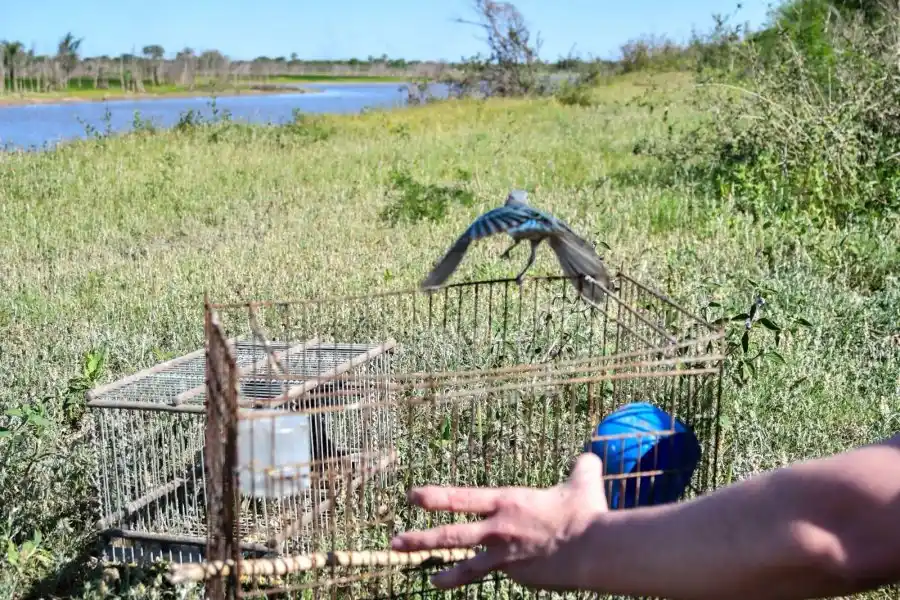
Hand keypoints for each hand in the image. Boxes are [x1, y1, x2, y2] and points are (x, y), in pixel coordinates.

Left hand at [390, 453, 608, 590]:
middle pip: (450, 535)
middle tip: (396, 542)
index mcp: (507, 502)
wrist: (592, 551)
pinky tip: (503, 578)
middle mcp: (498, 530)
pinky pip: (501, 577)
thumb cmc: (586, 515)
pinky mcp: (518, 577)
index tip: (412, 497)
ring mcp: (505, 557)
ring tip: (431, 581)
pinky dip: (496, 577)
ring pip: (467, 567)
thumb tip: (590, 456)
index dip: (434, 497)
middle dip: (420, 539)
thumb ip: (582, 468)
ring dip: (446, 574)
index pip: (460, 498)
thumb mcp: (583, 483)